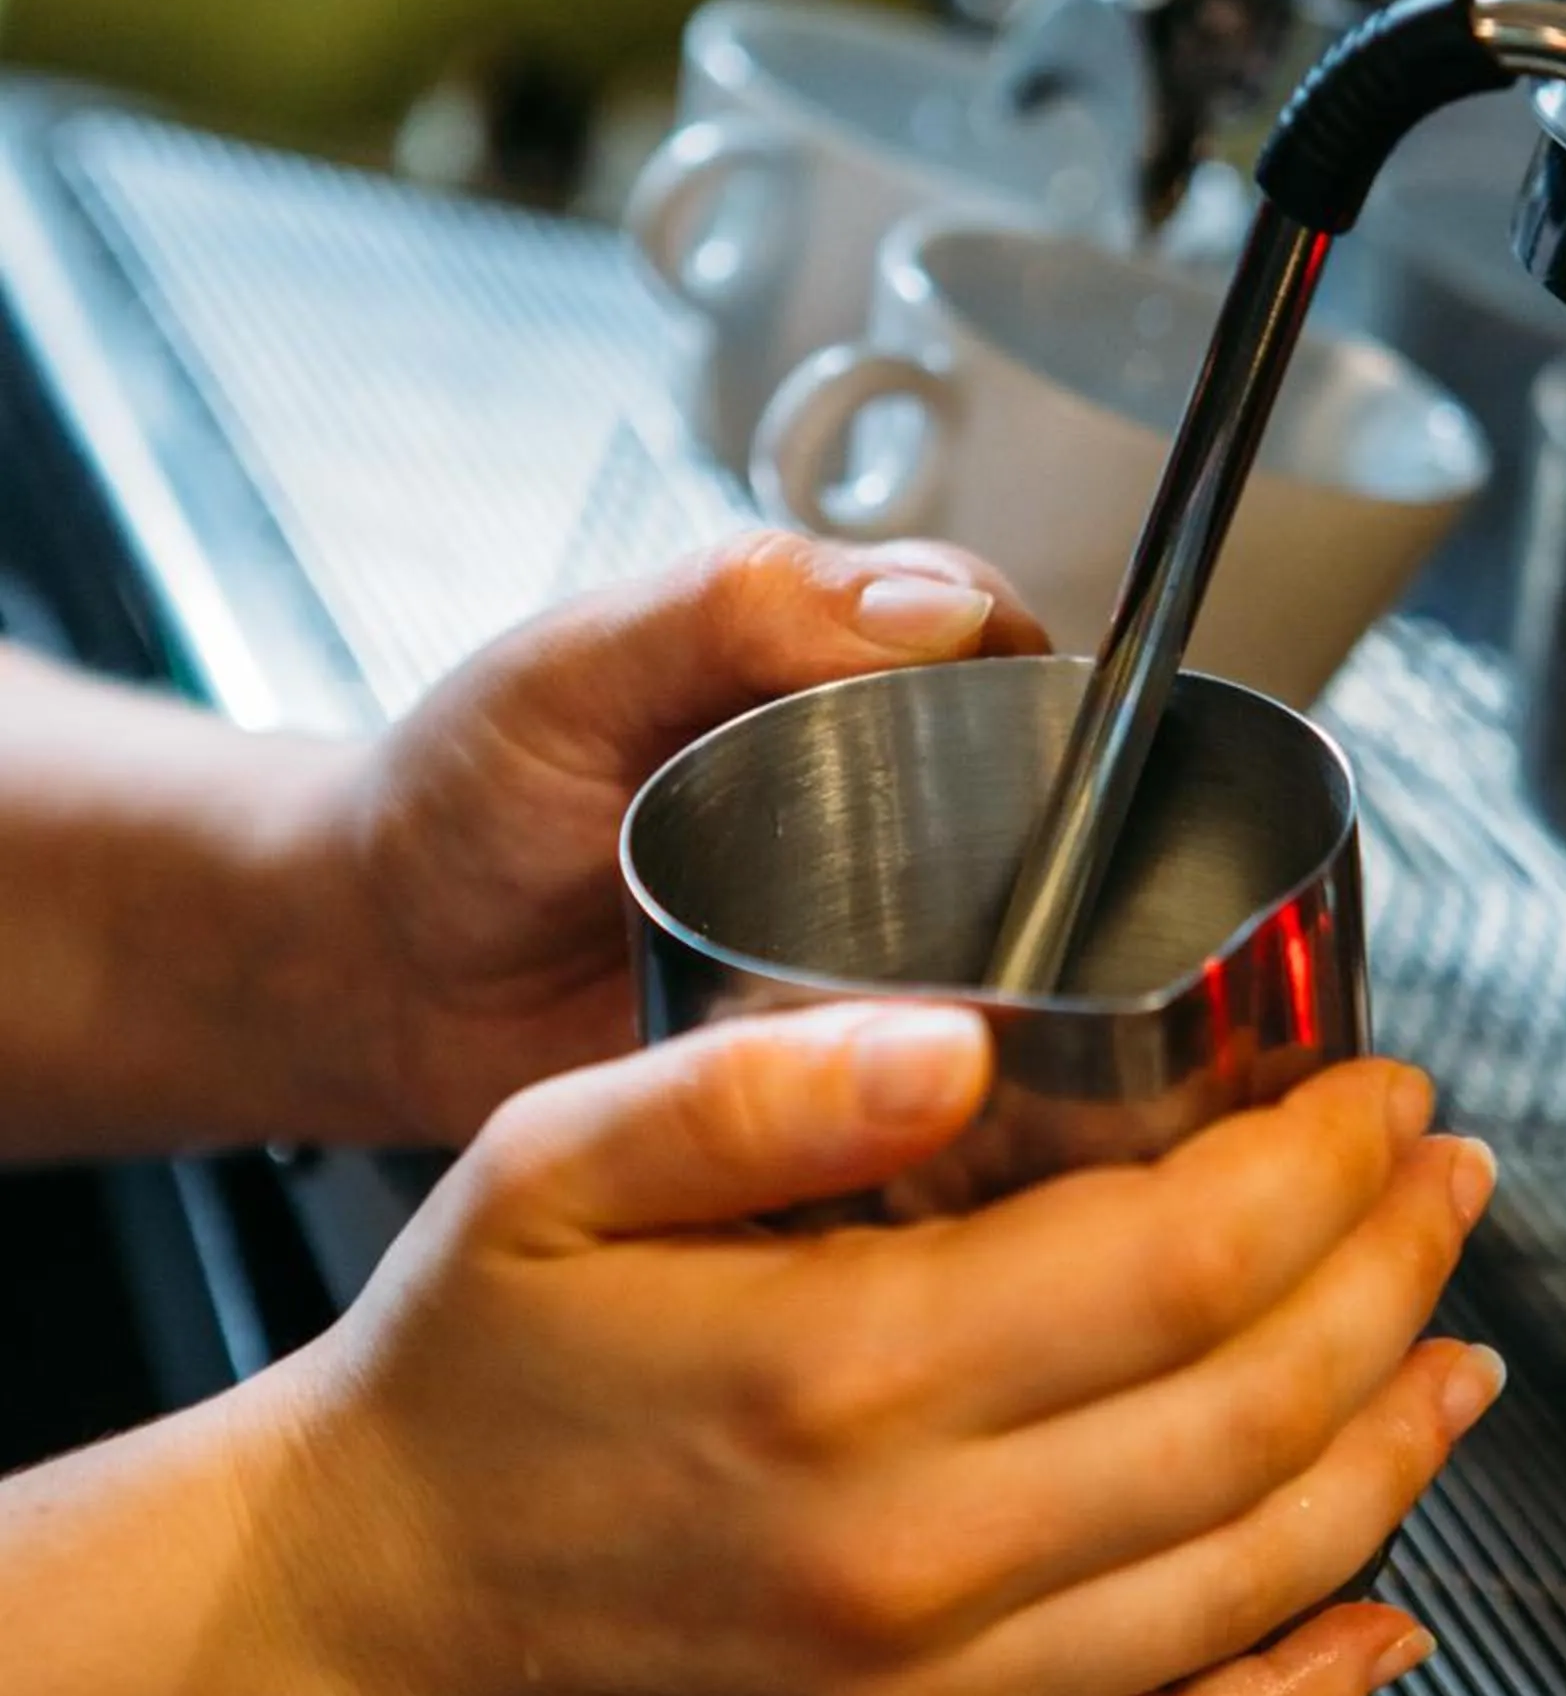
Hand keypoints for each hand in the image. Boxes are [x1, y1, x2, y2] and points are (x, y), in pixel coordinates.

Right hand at [241, 1014, 1501, 1695]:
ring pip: (1252, 1574)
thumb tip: (960, 1040)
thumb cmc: (462, 1372)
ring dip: (1394, 1454)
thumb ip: (762, 1090)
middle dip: (1393, 1274)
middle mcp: (910, 1556)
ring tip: (1460, 1349)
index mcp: (837, 1370)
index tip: (1383, 1092)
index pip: (1179, 1255)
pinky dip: (1308, 1691)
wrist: (364, 1616)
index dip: (1321, 1166)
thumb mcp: (554, 1164)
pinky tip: (1384, 1616)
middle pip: (1255, 1405)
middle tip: (1449, 1183)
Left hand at [328, 531, 1043, 1144]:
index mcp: (828, 660)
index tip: (1037, 752)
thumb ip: (732, 609)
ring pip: (1019, 937)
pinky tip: (958, 1087)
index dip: (1037, 689)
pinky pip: (944, 1061)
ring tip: (995, 1005)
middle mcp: (875, 793)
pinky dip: (960, 1072)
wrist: (378, 982)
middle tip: (1011, 900)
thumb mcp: (574, 669)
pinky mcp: (841, 1054)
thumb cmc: (459, 799)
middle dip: (1057, 849)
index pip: (1000, 643)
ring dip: (1023, 973)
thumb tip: (937, 608)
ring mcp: (866, 930)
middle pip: (1042, 800)